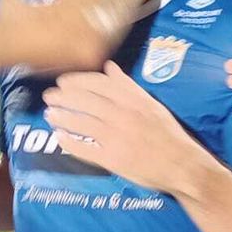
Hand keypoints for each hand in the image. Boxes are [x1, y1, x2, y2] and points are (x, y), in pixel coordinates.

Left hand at [42, 62, 202, 191]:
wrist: (182, 164)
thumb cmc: (167, 133)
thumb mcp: (151, 104)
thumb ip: (128, 86)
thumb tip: (110, 67)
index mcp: (133, 100)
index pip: (98, 84)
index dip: (77, 81)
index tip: (63, 81)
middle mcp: (123, 115)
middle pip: (86, 101)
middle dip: (64, 97)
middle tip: (49, 96)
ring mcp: (117, 137)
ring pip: (82, 123)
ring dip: (62, 117)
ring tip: (50, 114)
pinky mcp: (113, 159)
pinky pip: (85, 148)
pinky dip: (69, 142)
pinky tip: (59, 137)